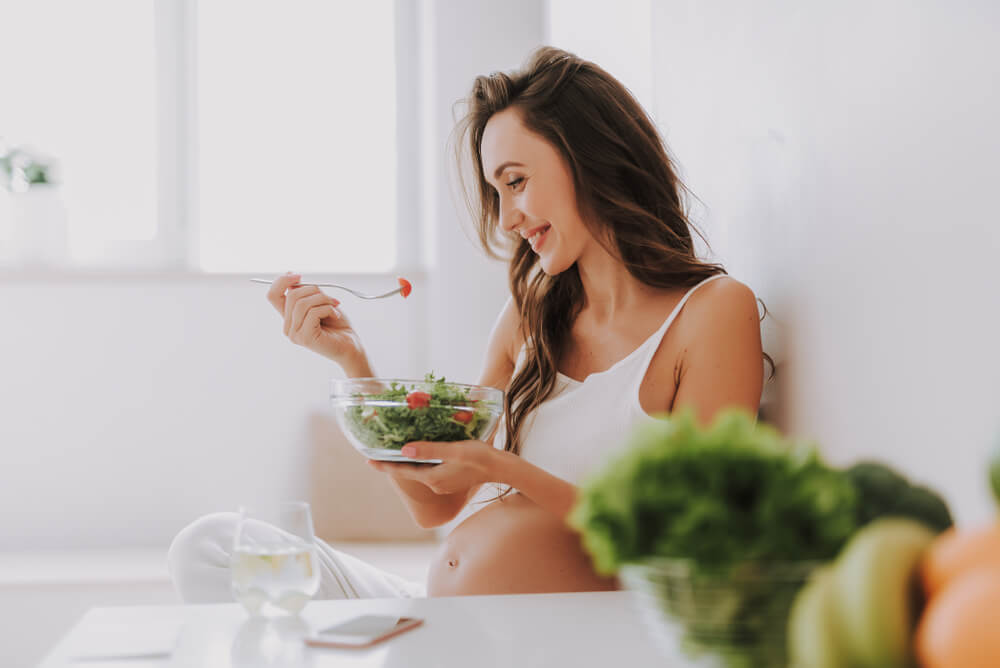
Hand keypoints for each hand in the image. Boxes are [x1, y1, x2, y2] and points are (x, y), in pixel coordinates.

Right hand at [266, 272, 367, 369]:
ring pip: (302, 303)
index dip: (282, 281)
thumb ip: (306, 294)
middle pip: (292, 296)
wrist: (350, 346)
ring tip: (335, 306)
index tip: (298, 276)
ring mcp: (295, 334)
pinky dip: (328, 309)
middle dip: (314, 290)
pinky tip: (336, 315)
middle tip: (331, 298)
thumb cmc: (338, 325)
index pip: (273, 295)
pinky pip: (313, 313)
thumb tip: (293, 279)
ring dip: (323, 299)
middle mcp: (288, 327)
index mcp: (289, 318)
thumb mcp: (321, 303)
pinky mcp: (305, 338)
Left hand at [367, 440, 501, 494]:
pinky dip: (420, 463)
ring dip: (407, 463)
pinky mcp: (450, 480)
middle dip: (392, 463)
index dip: (384, 465)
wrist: (502, 468)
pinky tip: (419, 454)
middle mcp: (435, 484)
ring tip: (393, 451)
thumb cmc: (480, 457)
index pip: (402, 472)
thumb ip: (429, 450)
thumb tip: (404, 450)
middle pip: (408, 473)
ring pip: (418, 472)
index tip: (367, 460)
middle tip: (376, 452)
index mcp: (432, 478)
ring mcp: (443, 484)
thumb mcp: (454, 450)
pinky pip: (429, 472)